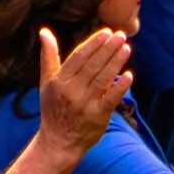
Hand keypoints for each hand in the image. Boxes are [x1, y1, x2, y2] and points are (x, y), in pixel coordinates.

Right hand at [37, 27, 132, 157]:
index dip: (94, 43)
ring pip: (103, 78)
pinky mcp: (98, 116)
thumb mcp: (46, 82)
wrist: (58, 142)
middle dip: (108, 49)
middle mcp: (72, 91)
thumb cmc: (53, 108)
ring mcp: (86, 104)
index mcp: (60, 81)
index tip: (106, 32)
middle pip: (93, 65)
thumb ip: (48, 56)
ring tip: (126, 48)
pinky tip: (129, 75)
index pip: (79, 57)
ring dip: (116, 62)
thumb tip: (44, 31)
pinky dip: (120, 87)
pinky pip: (111, 99)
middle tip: (121, 35)